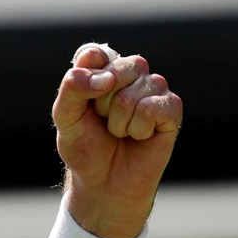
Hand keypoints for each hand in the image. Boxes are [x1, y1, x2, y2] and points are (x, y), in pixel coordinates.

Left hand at [51, 43, 182, 237]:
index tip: (84, 105)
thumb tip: (107, 76)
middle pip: (118, 70)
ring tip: (121, 132)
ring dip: (120, 123)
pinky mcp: (172, 109)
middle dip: (103, 105)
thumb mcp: (65, 117)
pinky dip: (140, 129)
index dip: (87, 82)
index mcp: (104, 67)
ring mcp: (154, 89)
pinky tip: (140, 136)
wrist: (104, 182)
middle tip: (104, 122)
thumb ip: (73, 88)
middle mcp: (132, 72)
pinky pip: (155, 108)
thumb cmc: (85, 147)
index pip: (95, 54)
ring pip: (134, 93)